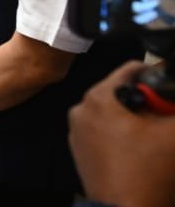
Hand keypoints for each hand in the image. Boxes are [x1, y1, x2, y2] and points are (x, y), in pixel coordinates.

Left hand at [69, 61, 174, 206]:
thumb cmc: (146, 173)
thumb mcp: (174, 134)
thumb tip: (172, 102)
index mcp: (99, 97)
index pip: (132, 69)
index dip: (156, 77)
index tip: (168, 90)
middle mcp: (82, 109)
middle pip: (124, 92)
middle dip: (149, 103)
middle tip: (166, 117)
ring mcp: (79, 130)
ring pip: (116, 112)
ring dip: (139, 119)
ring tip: (157, 136)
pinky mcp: (82, 149)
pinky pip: (106, 130)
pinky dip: (125, 134)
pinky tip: (142, 149)